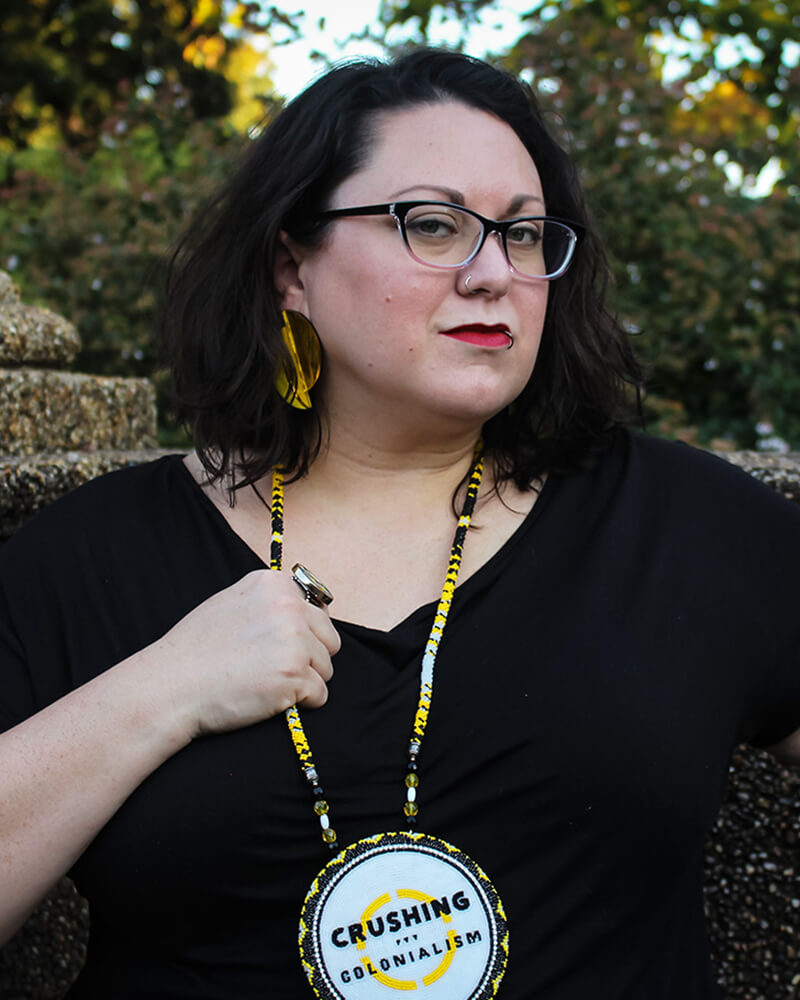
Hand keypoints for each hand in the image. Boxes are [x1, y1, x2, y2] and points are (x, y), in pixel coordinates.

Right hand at [150, 570, 340, 739]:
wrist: (171, 685)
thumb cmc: (196, 649)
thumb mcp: (232, 603)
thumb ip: (270, 602)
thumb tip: (307, 610)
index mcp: (275, 584)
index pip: (318, 611)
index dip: (303, 635)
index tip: (277, 647)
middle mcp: (289, 607)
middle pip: (329, 640)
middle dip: (310, 659)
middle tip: (274, 669)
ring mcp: (294, 640)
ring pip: (326, 668)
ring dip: (305, 682)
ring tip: (266, 682)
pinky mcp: (295, 674)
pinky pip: (320, 695)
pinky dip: (301, 704)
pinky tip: (270, 698)